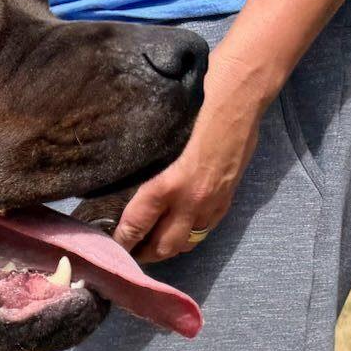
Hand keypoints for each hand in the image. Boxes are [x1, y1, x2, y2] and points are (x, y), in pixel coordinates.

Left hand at [113, 51, 273, 262]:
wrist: (242, 96)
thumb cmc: (195, 107)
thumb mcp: (159, 140)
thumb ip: (143, 168)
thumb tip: (123, 190)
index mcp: (167, 185)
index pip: (135, 226)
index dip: (120, 242)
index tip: (107, 247)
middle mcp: (190, 201)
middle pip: (162, 247)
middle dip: (143, 254)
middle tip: (127, 252)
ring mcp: (211, 203)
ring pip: (184, 244)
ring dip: (165, 249)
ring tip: (149, 245)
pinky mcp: (227, 200)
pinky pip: (203, 231)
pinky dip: (187, 235)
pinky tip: (177, 228)